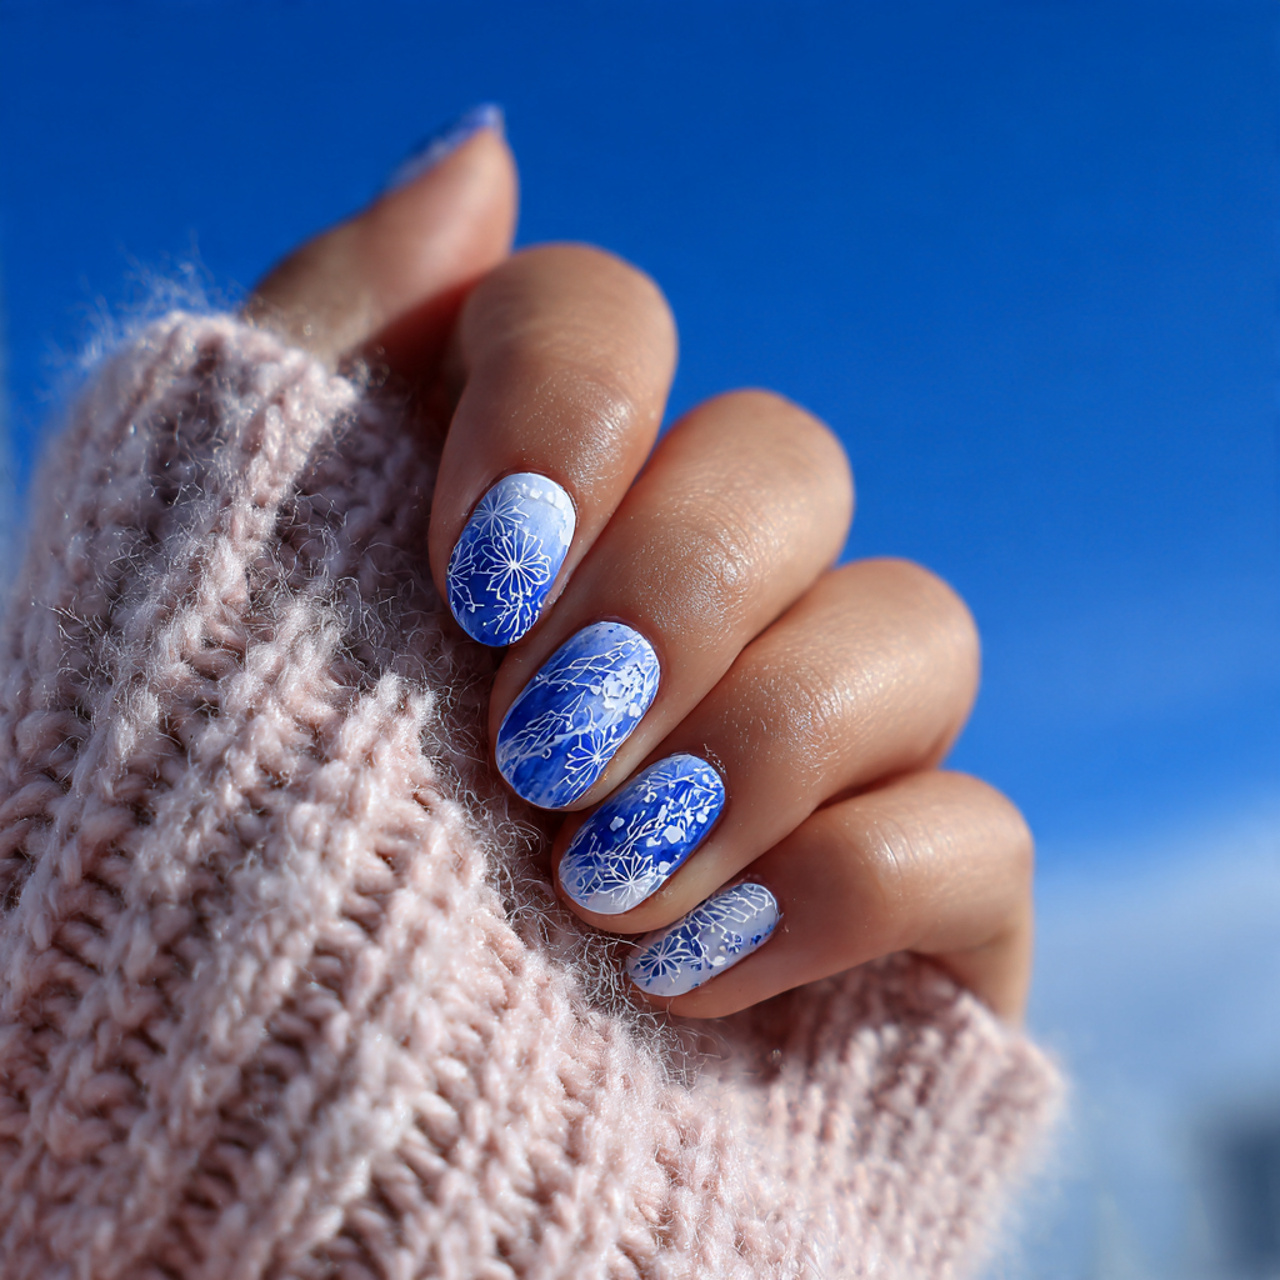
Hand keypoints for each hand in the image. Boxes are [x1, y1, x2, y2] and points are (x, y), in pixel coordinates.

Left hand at [249, 116, 1032, 1021]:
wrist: (289, 1153)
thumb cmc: (242, 868)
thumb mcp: (227, 568)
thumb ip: (336, 336)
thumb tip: (487, 150)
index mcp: (539, 513)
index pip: (609, 324)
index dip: (566, 408)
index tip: (472, 577)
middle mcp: (690, 607)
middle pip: (791, 460)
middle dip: (676, 592)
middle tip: (538, 754)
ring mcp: (811, 754)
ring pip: (920, 630)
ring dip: (762, 746)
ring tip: (595, 887)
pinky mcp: (903, 904)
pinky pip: (976, 838)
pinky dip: (838, 897)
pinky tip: (684, 982)